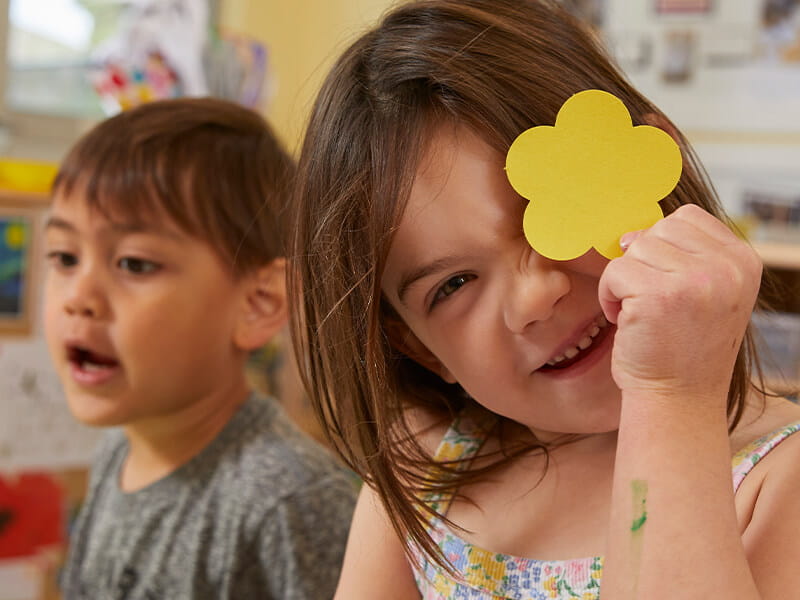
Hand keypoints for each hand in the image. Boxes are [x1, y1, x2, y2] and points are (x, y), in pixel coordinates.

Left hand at [598, 204, 761, 405]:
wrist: (677, 398)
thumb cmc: (682, 347)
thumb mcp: (705, 293)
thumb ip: (684, 255)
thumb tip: (632, 234)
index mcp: (743, 261)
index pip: (687, 218)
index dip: (663, 248)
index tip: (667, 287)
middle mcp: (727, 267)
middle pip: (658, 230)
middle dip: (643, 265)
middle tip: (652, 304)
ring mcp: (695, 280)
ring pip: (635, 249)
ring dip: (624, 281)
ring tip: (641, 314)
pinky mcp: (659, 295)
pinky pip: (615, 271)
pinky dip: (609, 296)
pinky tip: (627, 322)